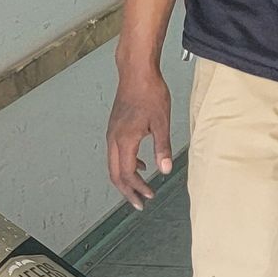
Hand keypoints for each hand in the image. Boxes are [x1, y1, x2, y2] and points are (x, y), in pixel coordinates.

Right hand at [107, 69, 172, 207]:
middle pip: (114, 174)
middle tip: (139, 204)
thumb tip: (165, 170)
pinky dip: (126, 164)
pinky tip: (141, 164)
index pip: (126, 174)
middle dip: (127, 191)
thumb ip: (162, 148)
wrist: (136, 72)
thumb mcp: (161, 122)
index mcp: (124, 140)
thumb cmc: (150, 93)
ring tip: (140, 188)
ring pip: (113, 164)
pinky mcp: (115, 127)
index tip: (148, 197)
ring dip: (126, 178)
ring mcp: (112, 132)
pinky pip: (116, 153)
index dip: (137, 188)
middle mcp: (114, 138)